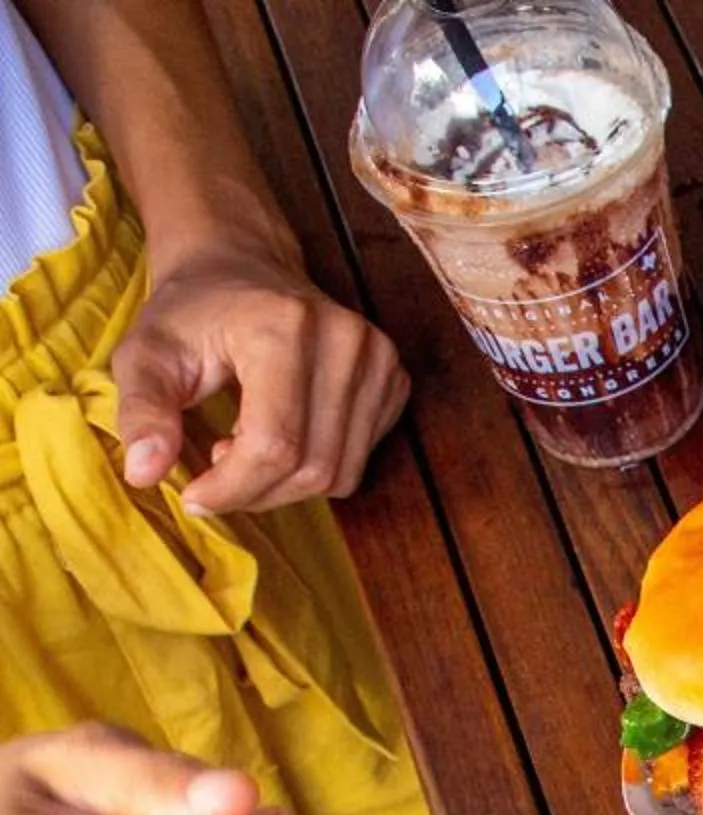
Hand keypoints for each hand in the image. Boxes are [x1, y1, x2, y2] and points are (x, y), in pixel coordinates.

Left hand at [110, 245, 408, 513]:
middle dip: (257, 490)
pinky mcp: (395, 380)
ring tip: (244, 447)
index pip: (274, 444)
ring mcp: (381, 361)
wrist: (240, 265)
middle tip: (216, 467)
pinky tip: (282, 435)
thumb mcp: (143, 354)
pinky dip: (315, 467)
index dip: (231, 487)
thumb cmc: (190, 312)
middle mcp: (347, 341)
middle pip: (313, 468)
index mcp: (285, 327)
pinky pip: (358, 461)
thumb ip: (142, 411)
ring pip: (340, 475)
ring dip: (285, 485)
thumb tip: (143, 473)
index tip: (193, 497)